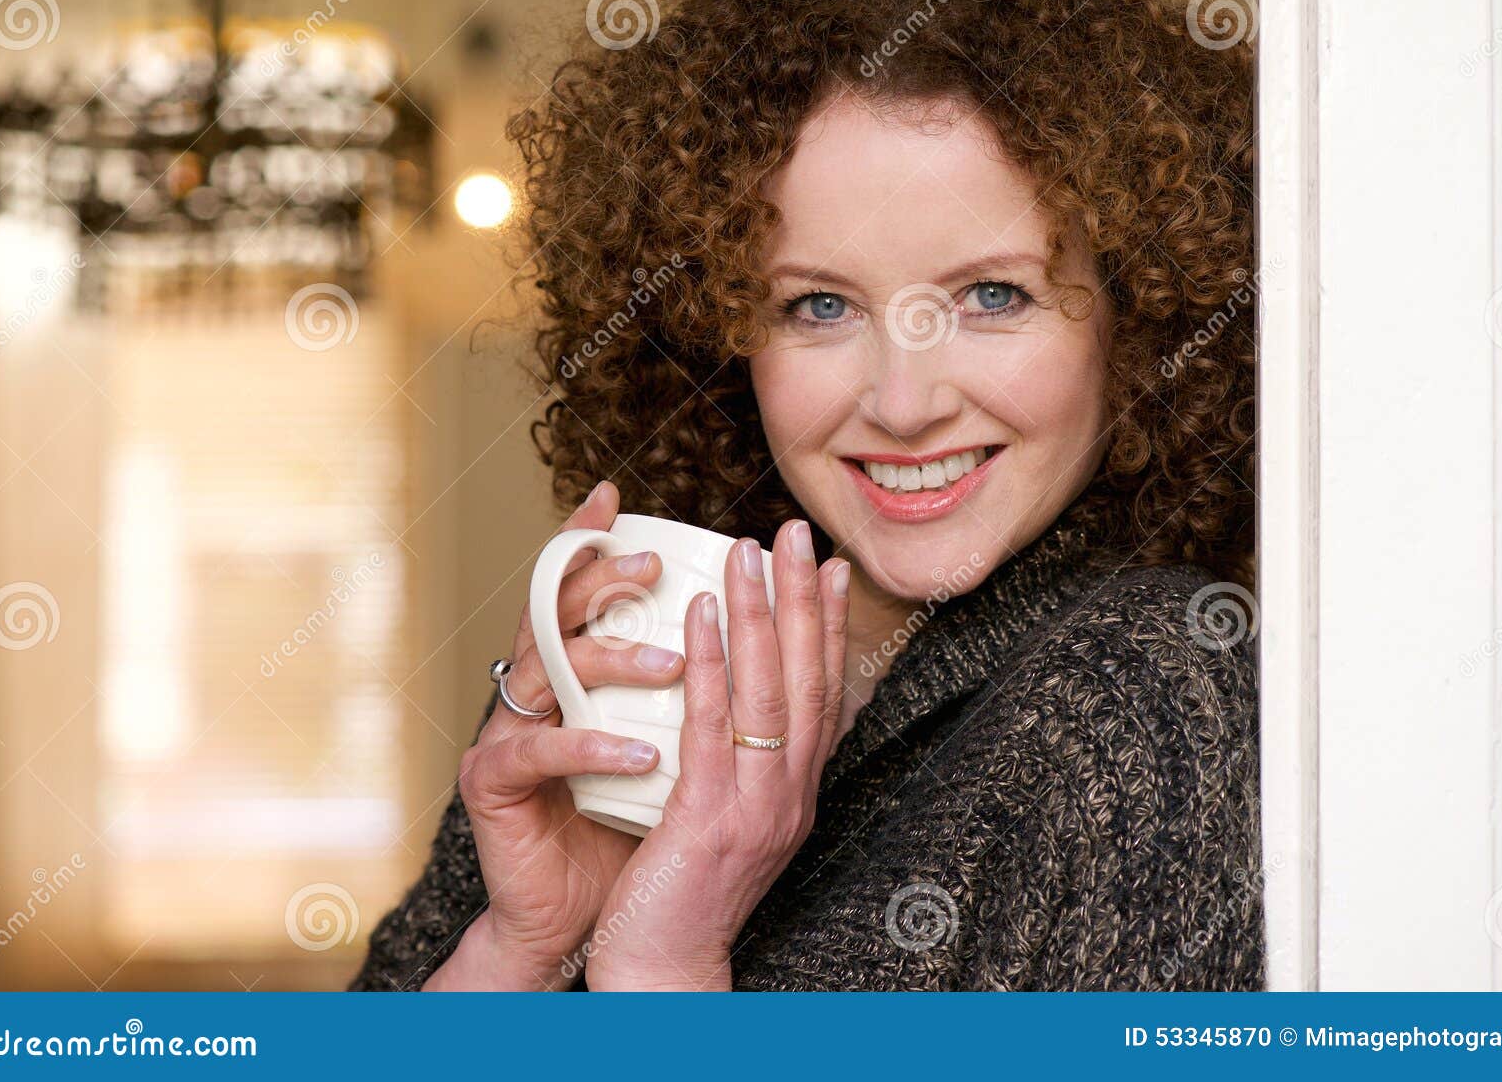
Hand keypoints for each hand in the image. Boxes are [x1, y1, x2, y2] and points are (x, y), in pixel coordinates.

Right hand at [424, 481, 684, 989]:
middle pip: (554, 613)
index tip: (615, 497)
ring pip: (549, 671)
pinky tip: (638, 750)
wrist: (602, 919)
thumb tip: (772, 628)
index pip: (580, 595)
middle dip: (599, 580)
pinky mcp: (493, 782)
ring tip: (672, 662)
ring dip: (613, 661)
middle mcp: (538, 691)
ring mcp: (509, 730)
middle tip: (652, 564)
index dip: (589, 543)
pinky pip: (540, 752)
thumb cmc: (644, 823)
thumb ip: (704, 687)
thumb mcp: (685, 745)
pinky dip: (591, 747)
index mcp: (578, 674)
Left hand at [582, 518, 848, 990]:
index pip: (827, 693)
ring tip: (749, 550)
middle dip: (805, 599)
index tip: (834, 567)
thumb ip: (746, 764)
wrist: (666, 970)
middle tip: (799, 532)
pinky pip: (712, 727)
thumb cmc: (686, 894)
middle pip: (808, 679)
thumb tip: (745, 705)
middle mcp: (791, 795)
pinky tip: (698, 614)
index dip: (833, 625)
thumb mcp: (734, 822)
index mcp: (798, 792)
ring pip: (767, 693)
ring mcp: (757, 808)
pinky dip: (709, 663)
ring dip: (760, 614)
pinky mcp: (711, 819)